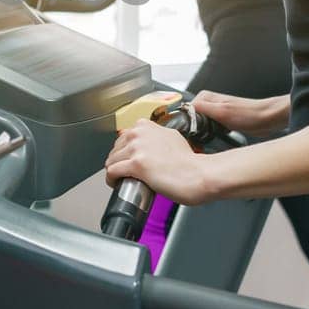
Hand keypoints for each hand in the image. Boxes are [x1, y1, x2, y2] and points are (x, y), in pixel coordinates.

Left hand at [104, 120, 218, 205]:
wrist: (197, 175)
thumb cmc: (189, 162)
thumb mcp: (172, 138)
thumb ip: (157, 137)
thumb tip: (149, 144)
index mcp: (146, 125)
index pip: (124, 137)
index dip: (125, 150)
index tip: (128, 158)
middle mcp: (140, 133)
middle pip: (116, 148)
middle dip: (119, 160)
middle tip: (125, 171)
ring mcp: (137, 148)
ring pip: (112, 160)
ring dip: (114, 171)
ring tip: (120, 179)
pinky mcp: (136, 164)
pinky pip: (112, 171)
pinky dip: (111, 179)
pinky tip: (116, 183)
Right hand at [190, 91, 289, 138]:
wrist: (267, 119)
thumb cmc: (249, 113)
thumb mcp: (222, 111)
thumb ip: (202, 108)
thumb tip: (185, 108)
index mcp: (205, 97)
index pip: (186, 111)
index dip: (188, 123)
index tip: (194, 132)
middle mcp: (208, 103)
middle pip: (191, 119)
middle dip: (196, 129)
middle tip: (205, 135)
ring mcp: (214, 112)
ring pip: (200, 126)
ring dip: (205, 133)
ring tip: (214, 136)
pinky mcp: (221, 121)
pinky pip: (209, 130)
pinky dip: (212, 135)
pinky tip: (219, 137)